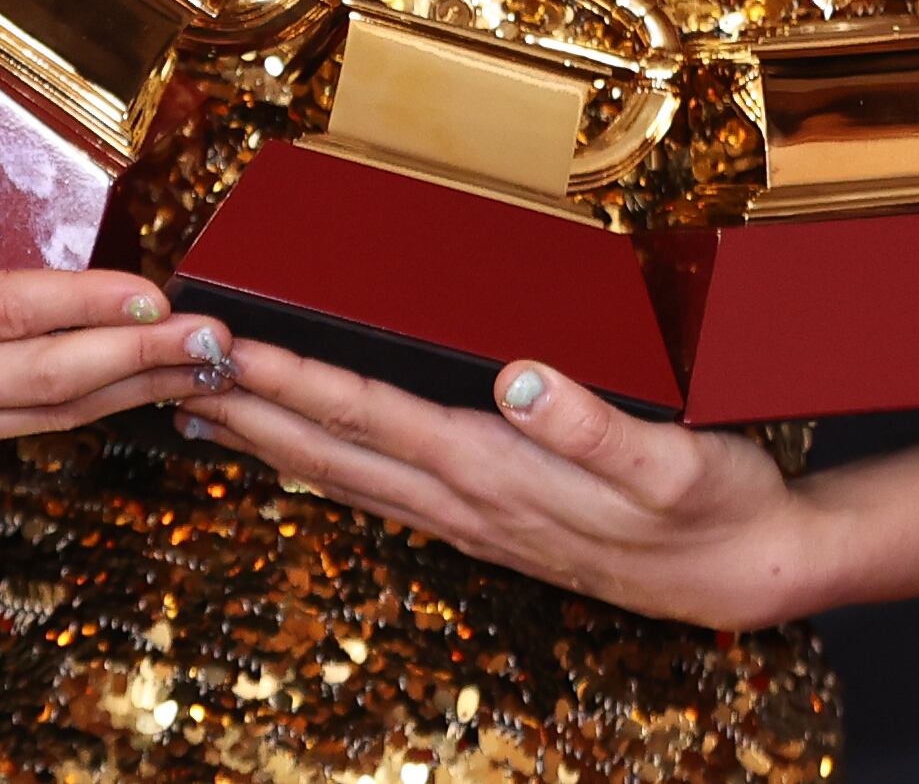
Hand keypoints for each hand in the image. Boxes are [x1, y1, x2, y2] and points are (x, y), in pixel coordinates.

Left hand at [180, 341, 832, 629]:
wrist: (748, 572)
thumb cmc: (713, 504)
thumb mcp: (671, 463)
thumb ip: (593, 424)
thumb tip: (522, 379)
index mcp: (493, 470)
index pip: (367, 415)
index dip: (291, 377)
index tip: (225, 345)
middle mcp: (467, 498)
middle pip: (332, 449)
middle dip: (249, 406)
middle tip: (169, 371)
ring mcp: (473, 518)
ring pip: (346, 474)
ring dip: (273, 438)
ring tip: (210, 408)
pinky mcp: (491, 522)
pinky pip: (382, 490)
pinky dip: (327, 464)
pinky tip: (307, 456)